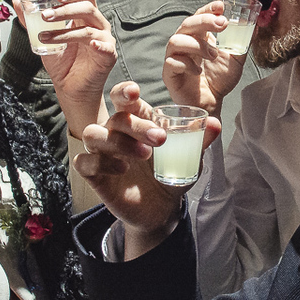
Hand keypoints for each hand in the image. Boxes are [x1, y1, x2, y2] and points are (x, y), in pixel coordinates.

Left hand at [14, 0, 116, 134]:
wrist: (69, 88)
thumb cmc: (61, 63)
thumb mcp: (43, 38)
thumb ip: (31, 21)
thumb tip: (17, 1)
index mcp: (85, 17)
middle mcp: (97, 25)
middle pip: (87, 7)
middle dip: (65, 10)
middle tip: (45, 16)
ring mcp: (104, 39)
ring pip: (88, 28)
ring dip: (65, 32)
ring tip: (46, 37)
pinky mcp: (109, 55)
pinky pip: (105, 46)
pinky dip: (98, 44)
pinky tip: (90, 45)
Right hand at [76, 82, 220, 255]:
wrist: (162, 208)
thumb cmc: (172, 172)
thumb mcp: (190, 157)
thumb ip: (200, 140)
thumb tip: (216, 124)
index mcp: (136, 120)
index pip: (123, 97)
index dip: (124, 91)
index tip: (135, 92)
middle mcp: (116, 132)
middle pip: (114, 117)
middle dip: (136, 125)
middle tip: (161, 139)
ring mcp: (103, 152)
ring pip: (92, 134)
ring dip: (117, 142)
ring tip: (144, 155)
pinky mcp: (94, 174)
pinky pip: (83, 162)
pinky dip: (100, 162)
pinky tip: (122, 169)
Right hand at [163, 0, 247, 117]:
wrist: (213, 104)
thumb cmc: (220, 80)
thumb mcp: (236, 59)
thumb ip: (243, 43)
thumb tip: (255, 26)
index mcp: (199, 37)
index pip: (199, 15)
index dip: (208, 9)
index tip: (221, 6)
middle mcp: (184, 44)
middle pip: (187, 23)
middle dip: (204, 21)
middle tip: (222, 24)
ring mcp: (175, 58)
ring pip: (176, 40)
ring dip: (197, 45)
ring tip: (213, 55)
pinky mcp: (169, 74)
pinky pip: (172, 63)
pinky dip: (186, 64)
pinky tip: (198, 71)